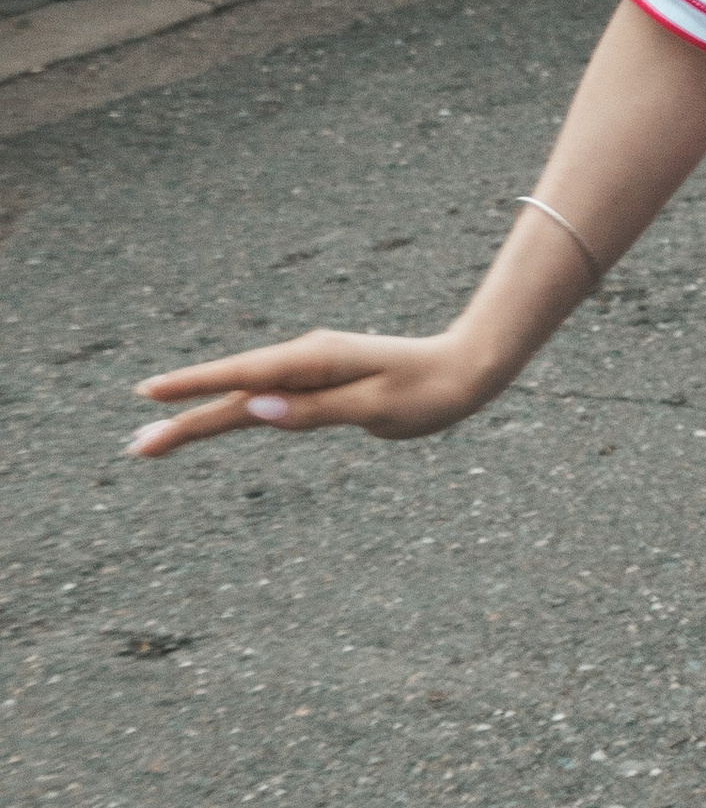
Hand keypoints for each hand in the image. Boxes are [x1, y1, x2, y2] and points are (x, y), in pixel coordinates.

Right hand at [127, 324, 502, 454]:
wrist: (466, 370)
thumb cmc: (428, 391)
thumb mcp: (376, 408)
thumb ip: (316, 410)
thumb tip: (256, 409)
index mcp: (315, 360)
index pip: (242, 375)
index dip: (192, 387)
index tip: (147, 393)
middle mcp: (305, 360)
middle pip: (233, 391)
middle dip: (183, 417)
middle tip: (137, 447)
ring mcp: (309, 370)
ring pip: (245, 396)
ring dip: (201, 417)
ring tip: (155, 441)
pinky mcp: (318, 383)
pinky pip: (266, 400)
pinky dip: (234, 413)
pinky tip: (211, 422)